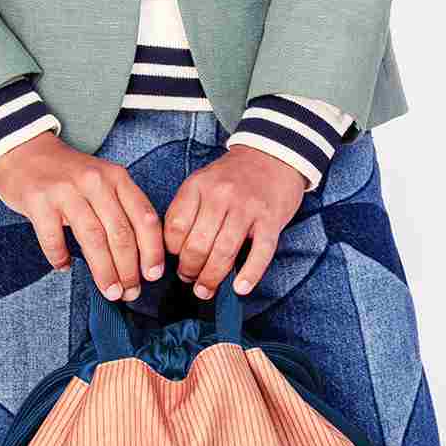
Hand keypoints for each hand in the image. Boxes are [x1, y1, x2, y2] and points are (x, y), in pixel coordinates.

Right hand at [0, 136, 166, 302]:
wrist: (24, 151)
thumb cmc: (68, 174)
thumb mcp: (103, 180)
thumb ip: (122, 208)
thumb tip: (140, 256)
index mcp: (117, 177)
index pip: (144, 218)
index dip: (152, 250)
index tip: (153, 275)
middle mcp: (94, 181)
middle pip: (120, 233)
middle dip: (128, 269)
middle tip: (130, 292)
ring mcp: (65, 190)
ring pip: (92, 238)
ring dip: (104, 271)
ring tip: (109, 291)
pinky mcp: (38, 200)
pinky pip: (53, 238)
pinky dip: (60, 257)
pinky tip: (64, 267)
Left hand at [165, 146, 309, 297]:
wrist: (273, 156)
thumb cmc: (234, 176)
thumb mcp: (203, 182)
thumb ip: (189, 210)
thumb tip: (175, 251)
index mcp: (198, 186)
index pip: (176, 227)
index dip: (172, 251)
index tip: (176, 261)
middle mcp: (221, 195)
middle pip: (197, 244)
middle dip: (190, 270)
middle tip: (190, 280)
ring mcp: (247, 207)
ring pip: (224, 252)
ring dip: (212, 277)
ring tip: (206, 289)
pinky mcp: (271, 219)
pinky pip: (260, 252)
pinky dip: (250, 274)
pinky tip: (240, 288)